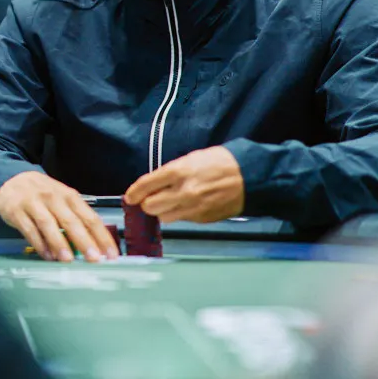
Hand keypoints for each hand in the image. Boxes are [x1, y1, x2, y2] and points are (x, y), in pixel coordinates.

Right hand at [0, 171, 119, 261]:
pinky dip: (38, 243)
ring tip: (68, 260)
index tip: (111, 254)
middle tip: (94, 259)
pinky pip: (29, 228)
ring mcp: (34, 203)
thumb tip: (91, 246)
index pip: (90, 217)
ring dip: (59, 242)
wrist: (11, 178)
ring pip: (48, 224)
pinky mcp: (17, 210)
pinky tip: (46, 255)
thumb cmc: (42, 194)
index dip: (102, 236)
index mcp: (69, 196)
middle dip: (84, 241)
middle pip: (71, 221)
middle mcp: (53, 198)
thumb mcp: (61, 200)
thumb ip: (74, 219)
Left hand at [124, 146, 243, 223]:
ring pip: (164, 217)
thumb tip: (154, 185)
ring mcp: (192, 208)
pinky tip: (190, 204)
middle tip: (151, 199)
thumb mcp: (190, 159)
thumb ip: (170, 173)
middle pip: (150, 207)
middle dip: (148, 204)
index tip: (129, 197)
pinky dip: (181, 214)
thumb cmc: (219, 163)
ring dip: (163, 211)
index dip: (133, 193)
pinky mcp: (202, 218)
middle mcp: (182, 192)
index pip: (145, 186)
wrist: (247, 176)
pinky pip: (182, 220)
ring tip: (171, 202)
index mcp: (177, 172)